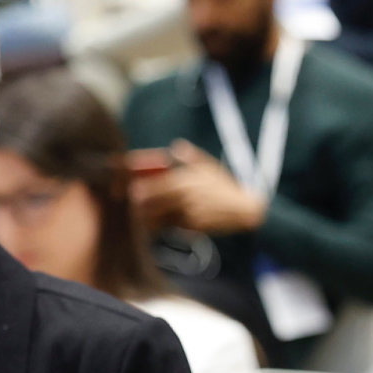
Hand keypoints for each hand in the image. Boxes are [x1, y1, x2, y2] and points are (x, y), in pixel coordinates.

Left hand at [126, 141, 266, 235]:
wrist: (245, 210)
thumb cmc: (226, 188)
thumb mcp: (210, 167)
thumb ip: (191, 157)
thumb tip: (177, 146)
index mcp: (184, 177)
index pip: (152, 178)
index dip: (135, 180)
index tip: (127, 184)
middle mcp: (183, 193)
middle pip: (147, 197)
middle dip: (136, 200)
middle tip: (132, 201)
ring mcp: (186, 210)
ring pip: (154, 214)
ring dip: (145, 215)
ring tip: (141, 215)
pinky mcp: (191, 225)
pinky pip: (168, 226)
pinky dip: (159, 225)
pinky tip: (157, 225)